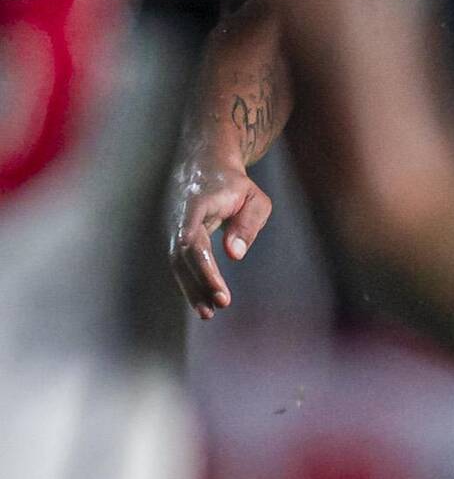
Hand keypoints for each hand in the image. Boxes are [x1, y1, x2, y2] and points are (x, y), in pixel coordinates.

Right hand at [168, 156, 272, 318]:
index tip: (219, 291)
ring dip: (192, 289)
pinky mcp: (177, 237)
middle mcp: (178, 219)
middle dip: (199, 283)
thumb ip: (247, 224)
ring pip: (179, 264)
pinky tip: (203, 302)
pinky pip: (182, 263)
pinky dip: (191, 282)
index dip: (204, 268)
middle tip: (219, 306)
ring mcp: (174, 228)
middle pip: (183, 257)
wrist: (205, 165)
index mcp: (196, 205)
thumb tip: (234, 255)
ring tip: (208, 313)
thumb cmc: (235, 183)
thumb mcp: (254, 198)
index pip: (194, 241)